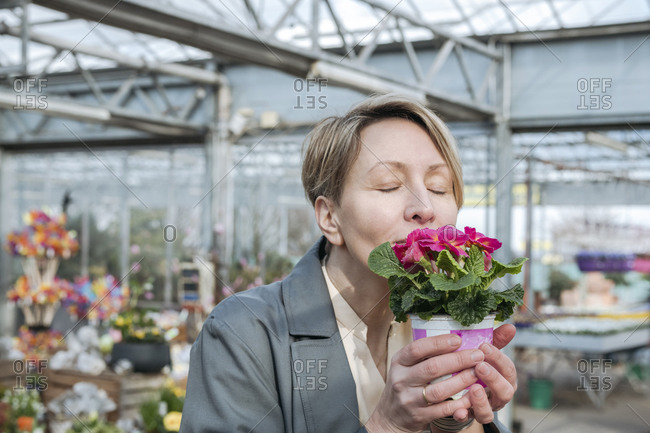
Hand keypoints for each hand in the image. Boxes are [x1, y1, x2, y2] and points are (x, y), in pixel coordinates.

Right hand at [365, 334, 484, 432]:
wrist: (391, 417)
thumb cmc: (405, 385)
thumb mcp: (405, 367)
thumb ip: (423, 356)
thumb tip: (453, 341)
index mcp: (398, 362)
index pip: (417, 349)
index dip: (439, 343)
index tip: (458, 339)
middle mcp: (401, 380)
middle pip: (432, 367)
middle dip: (458, 360)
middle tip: (477, 355)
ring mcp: (409, 399)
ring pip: (439, 389)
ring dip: (461, 380)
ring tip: (476, 373)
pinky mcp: (419, 416)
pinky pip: (443, 409)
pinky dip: (459, 402)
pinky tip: (471, 396)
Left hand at [451, 324, 517, 424]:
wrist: (461, 391)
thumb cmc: (476, 367)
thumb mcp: (485, 355)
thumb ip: (496, 341)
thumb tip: (510, 326)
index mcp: (505, 379)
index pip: (508, 369)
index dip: (498, 358)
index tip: (484, 346)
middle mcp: (498, 396)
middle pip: (505, 391)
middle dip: (493, 378)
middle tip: (480, 366)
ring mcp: (485, 408)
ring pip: (489, 411)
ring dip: (481, 400)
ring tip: (474, 388)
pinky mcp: (470, 416)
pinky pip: (468, 419)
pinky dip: (463, 415)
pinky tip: (457, 410)